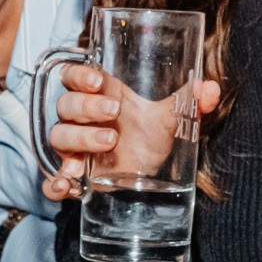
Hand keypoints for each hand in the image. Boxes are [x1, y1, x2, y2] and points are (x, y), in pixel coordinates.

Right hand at [41, 66, 221, 203]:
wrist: (150, 171)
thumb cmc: (150, 134)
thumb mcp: (171, 117)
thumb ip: (189, 101)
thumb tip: (210, 88)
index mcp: (97, 97)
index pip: (72, 76)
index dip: (79, 75)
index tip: (99, 81)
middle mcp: (80, 120)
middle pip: (65, 105)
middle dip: (87, 107)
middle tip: (114, 114)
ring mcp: (74, 149)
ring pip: (59, 137)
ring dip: (79, 139)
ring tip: (110, 143)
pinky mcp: (74, 176)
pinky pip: (51, 179)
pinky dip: (53, 183)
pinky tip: (65, 186)